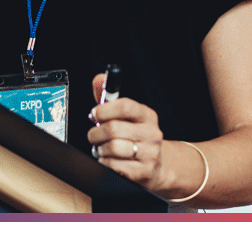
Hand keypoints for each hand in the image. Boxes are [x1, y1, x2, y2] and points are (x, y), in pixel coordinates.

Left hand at [87, 74, 164, 190]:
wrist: (158, 166)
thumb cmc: (135, 136)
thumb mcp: (126, 115)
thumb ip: (109, 97)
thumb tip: (98, 79)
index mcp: (147, 115)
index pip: (125, 106)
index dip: (104, 109)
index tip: (94, 114)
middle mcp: (151, 134)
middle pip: (114, 129)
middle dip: (96, 132)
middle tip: (93, 135)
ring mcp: (150, 154)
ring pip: (113, 147)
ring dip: (99, 148)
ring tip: (100, 148)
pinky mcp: (143, 172)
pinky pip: (114, 166)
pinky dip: (104, 162)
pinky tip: (107, 159)